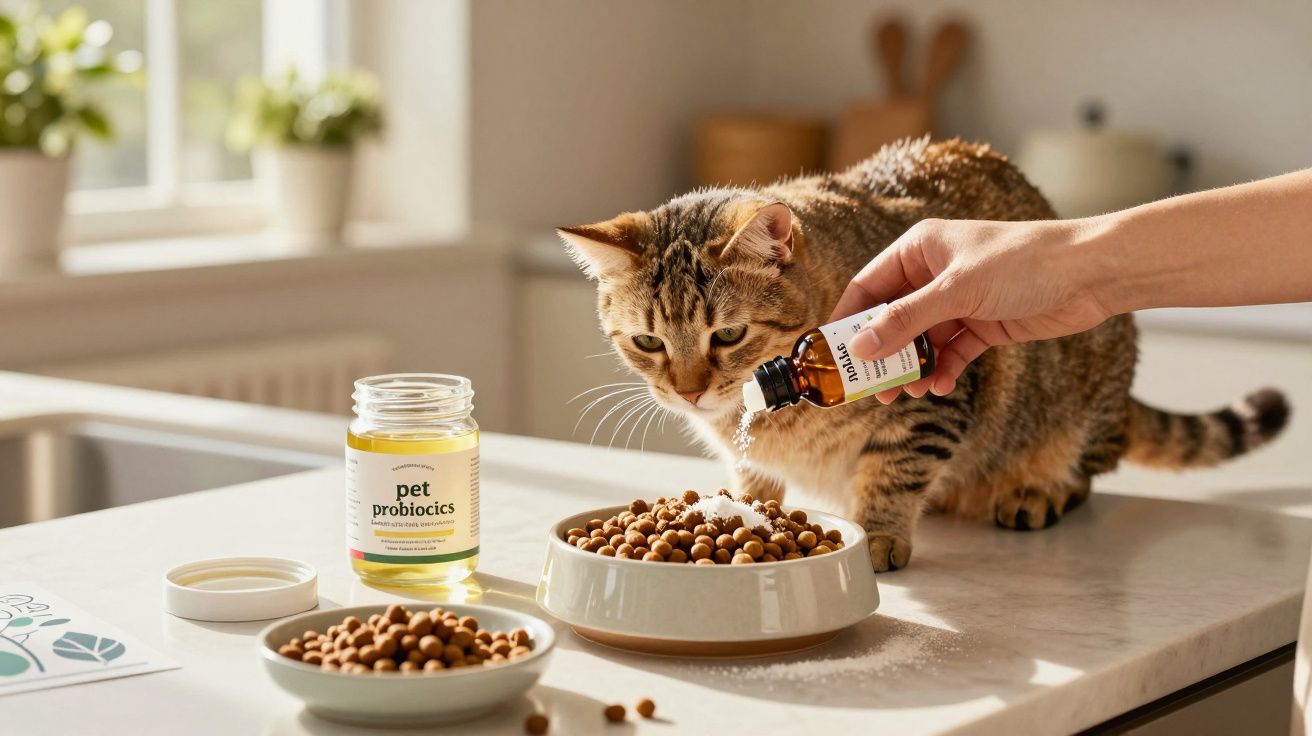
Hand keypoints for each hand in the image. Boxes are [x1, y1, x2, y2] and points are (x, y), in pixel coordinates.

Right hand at [829, 217, 1114, 400]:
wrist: (1092, 273)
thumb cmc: (1024, 262)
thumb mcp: (957, 291)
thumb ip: (907, 321)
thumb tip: (861, 349)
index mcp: (919, 249)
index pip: (868, 287)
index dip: (848, 321)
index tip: (832, 356)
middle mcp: (934, 273)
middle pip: (891, 319)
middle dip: (882, 354)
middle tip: (872, 389)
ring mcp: (959, 300)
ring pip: (921, 341)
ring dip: (914, 368)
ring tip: (913, 392)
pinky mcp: (983, 324)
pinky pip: (951, 352)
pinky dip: (944, 370)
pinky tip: (943, 387)